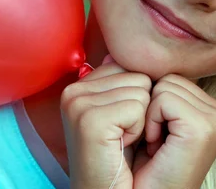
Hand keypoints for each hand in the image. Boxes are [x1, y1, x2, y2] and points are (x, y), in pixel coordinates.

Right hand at [61, 56, 151, 188]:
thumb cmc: (121, 161)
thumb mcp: (121, 114)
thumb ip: (118, 81)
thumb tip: (115, 54)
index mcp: (78, 86)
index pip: (128, 65)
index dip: (139, 98)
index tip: (123, 126)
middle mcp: (73, 91)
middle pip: (137, 75)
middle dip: (142, 108)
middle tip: (124, 137)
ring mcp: (78, 104)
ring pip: (141, 89)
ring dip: (141, 120)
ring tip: (123, 142)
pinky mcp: (89, 119)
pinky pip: (137, 106)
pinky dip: (139, 130)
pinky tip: (122, 147)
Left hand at [132, 74, 215, 188]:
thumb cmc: (142, 165)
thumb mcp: (149, 117)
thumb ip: (146, 84)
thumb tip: (115, 53)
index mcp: (215, 108)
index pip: (172, 75)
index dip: (152, 103)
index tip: (155, 135)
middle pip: (168, 77)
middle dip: (151, 108)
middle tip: (154, 142)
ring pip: (163, 85)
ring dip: (149, 116)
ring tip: (155, 145)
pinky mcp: (204, 126)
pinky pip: (162, 98)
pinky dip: (150, 121)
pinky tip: (155, 146)